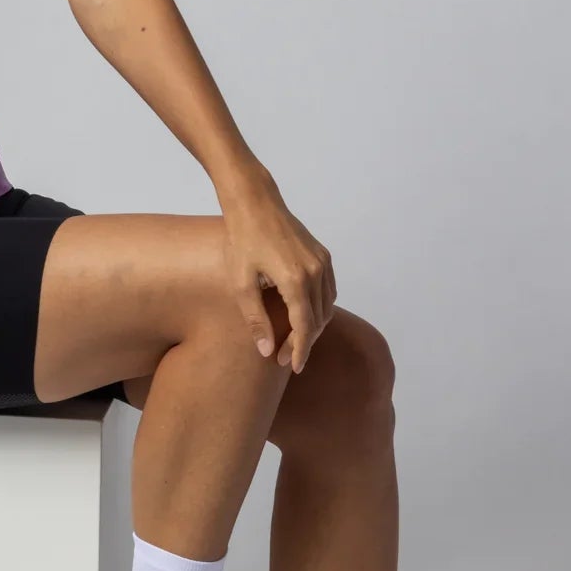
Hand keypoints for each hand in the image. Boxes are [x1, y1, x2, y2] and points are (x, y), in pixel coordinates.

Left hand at [219, 185, 336, 372]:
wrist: (255, 203)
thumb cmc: (242, 240)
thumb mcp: (241, 283)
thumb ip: (255, 319)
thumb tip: (266, 352)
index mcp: (295, 280)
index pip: (305, 326)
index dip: (300, 350)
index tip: (294, 367)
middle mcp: (316, 271)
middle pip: (318, 319)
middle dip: (304, 341)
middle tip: (284, 357)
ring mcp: (322, 262)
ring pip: (327, 306)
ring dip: (313, 326)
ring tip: (293, 340)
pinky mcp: (323, 255)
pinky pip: (329, 290)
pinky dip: (319, 307)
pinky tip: (303, 315)